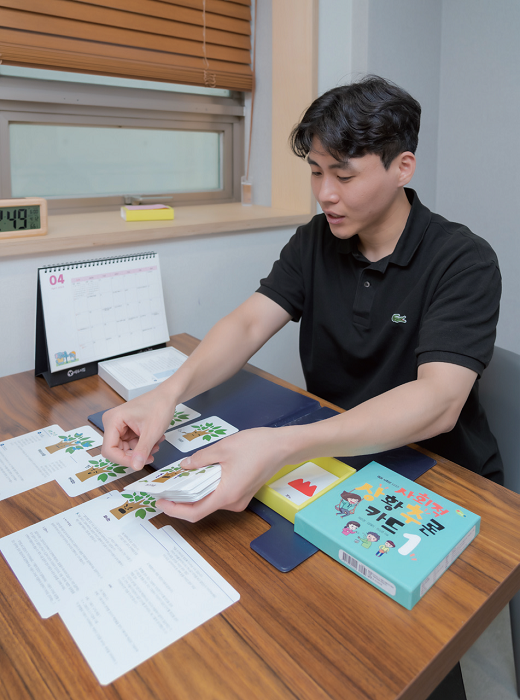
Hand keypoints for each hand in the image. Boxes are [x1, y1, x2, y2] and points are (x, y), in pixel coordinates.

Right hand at [101, 386, 176, 470]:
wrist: (168, 396)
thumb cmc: (159, 406)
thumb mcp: (152, 432)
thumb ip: (142, 451)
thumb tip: (136, 466)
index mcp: (113, 420)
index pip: (109, 449)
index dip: (123, 460)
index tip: (138, 463)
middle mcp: (112, 422)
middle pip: (117, 450)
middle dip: (135, 454)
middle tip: (150, 455)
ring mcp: (119, 425)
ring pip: (126, 448)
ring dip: (141, 450)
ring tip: (156, 443)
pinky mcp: (126, 427)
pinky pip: (131, 443)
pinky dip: (143, 444)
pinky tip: (154, 439)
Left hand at [157, 427, 290, 521]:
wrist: (282, 446)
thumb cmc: (257, 446)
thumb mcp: (223, 448)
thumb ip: (201, 459)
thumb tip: (185, 466)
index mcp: (226, 494)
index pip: (194, 512)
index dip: (175, 510)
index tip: (161, 501)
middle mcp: (233, 502)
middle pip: (201, 508)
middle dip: (181, 500)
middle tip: (166, 488)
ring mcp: (239, 499)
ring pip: (210, 501)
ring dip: (194, 492)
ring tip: (180, 479)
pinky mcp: (242, 493)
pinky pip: (220, 495)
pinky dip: (206, 488)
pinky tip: (199, 475)